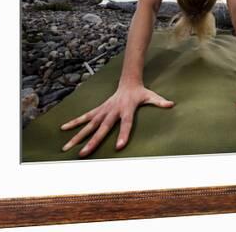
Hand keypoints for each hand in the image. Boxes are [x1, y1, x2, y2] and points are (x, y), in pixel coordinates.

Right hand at [60, 84, 174, 157]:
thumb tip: (171, 104)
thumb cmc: (140, 92)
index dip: (123, 134)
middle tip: (84, 154)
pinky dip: (74, 123)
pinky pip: (84, 117)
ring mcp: (103, 110)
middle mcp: (112, 111)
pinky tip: (63, 129)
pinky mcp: (98, 110)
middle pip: (102, 128)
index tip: (119, 147)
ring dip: (77, 136)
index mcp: (126, 109)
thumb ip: (160, 101)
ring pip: (89, 125)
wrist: (128, 81)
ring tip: (66, 147)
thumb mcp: (151, 96)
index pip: (126, 124)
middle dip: (93, 142)